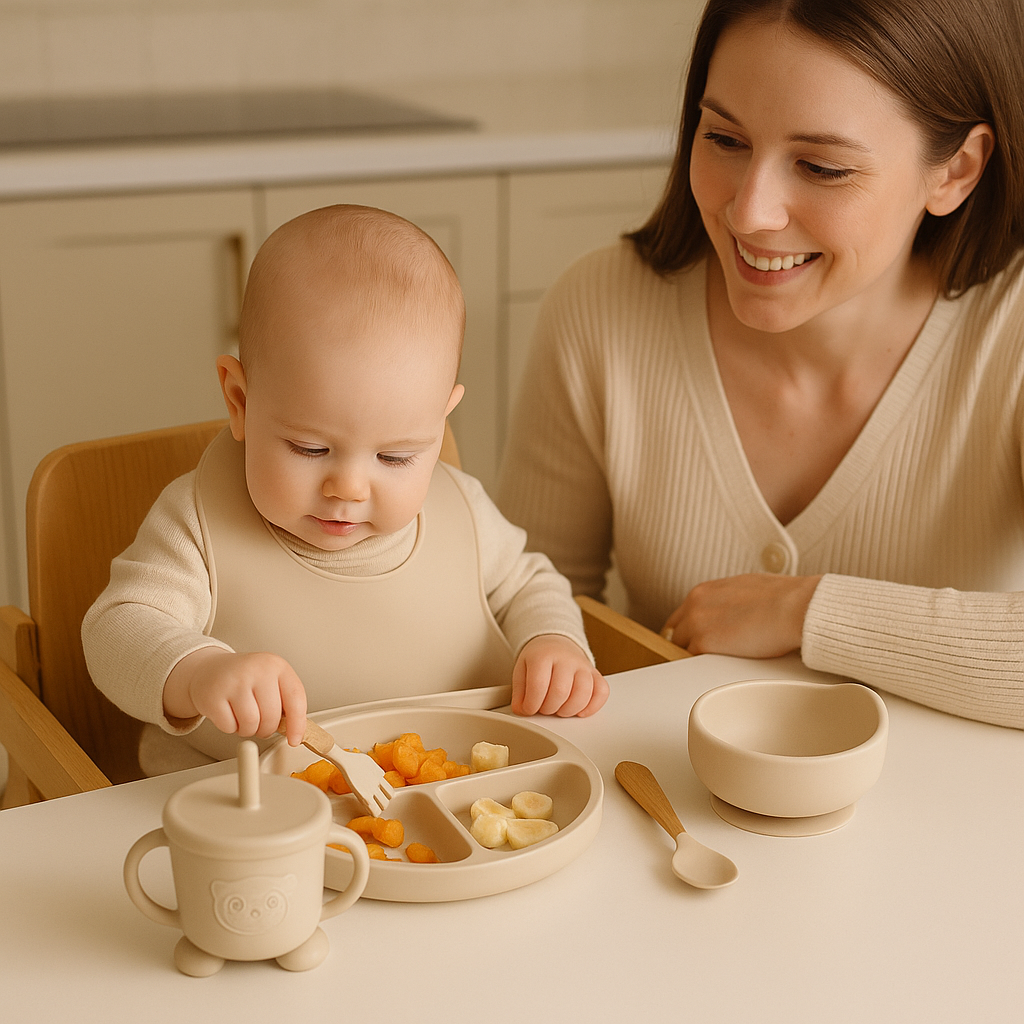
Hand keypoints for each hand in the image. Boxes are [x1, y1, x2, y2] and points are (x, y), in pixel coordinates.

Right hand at [163, 647, 307, 744]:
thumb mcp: (271, 679)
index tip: (295, 739)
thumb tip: (296, 731)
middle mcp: (256, 670)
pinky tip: (229, 713)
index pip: (295, 698)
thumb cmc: (245, 678)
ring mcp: (233, 682)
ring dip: (249, 730)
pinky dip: (231, 727)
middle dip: (267, 729)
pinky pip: (229, 727)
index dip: (297, 723)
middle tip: (261, 724)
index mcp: (276, 665)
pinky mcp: (213, 696)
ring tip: (244, 717)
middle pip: (272, 716)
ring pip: (251, 724)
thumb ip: (286, 700)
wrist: (210, 670)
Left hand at [511, 634, 608, 717]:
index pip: (538, 685)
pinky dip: (592, 706)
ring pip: (583, 693)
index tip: (528, 709)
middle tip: (543, 708)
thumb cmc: (539, 659)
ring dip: (569, 710)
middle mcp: (566, 659)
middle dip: (549, 708)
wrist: (556, 644)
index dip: (531, 704)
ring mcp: (583, 666)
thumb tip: (521, 710)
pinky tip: (579, 711)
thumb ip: (519, 692)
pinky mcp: (596, 674)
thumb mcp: (522, 670)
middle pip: (561, 691)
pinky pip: (602, 692)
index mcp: (543, 655)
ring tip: (559, 709)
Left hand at [662, 574, 821, 658]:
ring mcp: (696, 624)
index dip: (686, 631)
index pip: (681, 616)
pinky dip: (700, 668)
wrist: (795, 607)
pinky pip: (691, 661)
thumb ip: (729, 602)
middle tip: (700, 658)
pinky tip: (715, 670)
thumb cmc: (783, 598)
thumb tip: (733, 613)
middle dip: (684, 645)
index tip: (693, 641)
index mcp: (704, 591)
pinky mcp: (704, 643)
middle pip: (674, 632)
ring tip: (711, 666)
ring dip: (693, 658)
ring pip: (680, 648)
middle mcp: (695, 604)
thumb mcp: (746, 590)